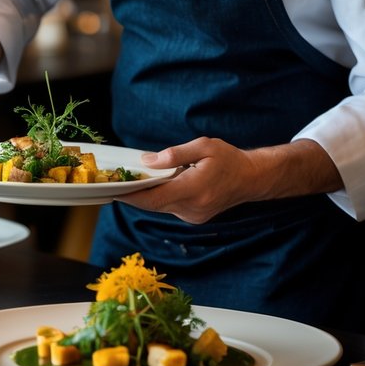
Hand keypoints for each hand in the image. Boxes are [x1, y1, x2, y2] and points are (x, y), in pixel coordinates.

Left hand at [119, 137, 341, 223]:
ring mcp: (193, 216)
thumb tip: (147, 161)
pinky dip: (160, 197)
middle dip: (134, 192)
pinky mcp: (194, 218)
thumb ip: (174, 155)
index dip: (131, 195)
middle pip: (153, 204)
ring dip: (147, 194)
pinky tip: (158, 184)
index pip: (154, 198)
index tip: (113, 189)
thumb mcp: (203, 147)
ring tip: (135, 179)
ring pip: (160, 207)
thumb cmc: (228, 159)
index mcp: (194, 189)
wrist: (251, 179)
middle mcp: (192, 208)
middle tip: (116, 180)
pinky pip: (169, 208)